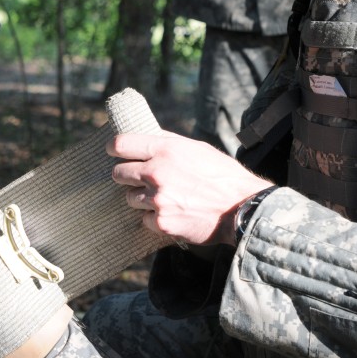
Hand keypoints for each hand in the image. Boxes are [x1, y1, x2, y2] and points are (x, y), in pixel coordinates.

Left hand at [108, 131, 270, 245]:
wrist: (243, 207)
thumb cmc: (222, 175)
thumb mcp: (197, 148)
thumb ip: (168, 142)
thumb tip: (144, 135)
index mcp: (165, 149)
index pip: (120, 144)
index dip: (114, 148)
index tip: (113, 152)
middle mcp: (157, 172)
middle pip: (118, 173)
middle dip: (126, 176)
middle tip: (140, 180)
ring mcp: (158, 199)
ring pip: (129, 198)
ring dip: (142, 199)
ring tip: (164, 198)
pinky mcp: (161, 222)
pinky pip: (144, 219)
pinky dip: (154, 219)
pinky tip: (173, 213)